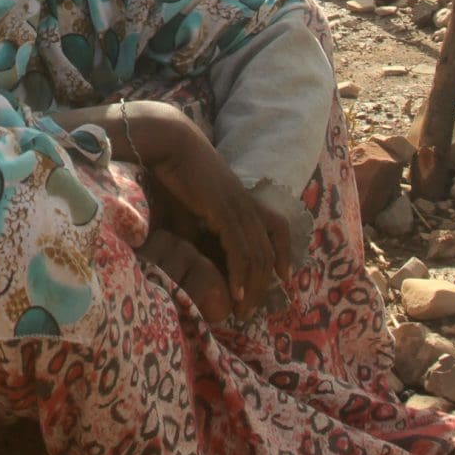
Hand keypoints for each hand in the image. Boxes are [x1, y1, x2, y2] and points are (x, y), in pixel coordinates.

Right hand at [123, 101, 284, 321]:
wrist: (170, 144)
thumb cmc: (175, 173)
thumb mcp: (189, 208)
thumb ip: (195, 230)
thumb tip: (191, 251)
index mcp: (243, 201)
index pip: (278, 227)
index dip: (285, 251)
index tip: (284, 276)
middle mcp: (246, 206)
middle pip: (268, 252)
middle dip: (264, 285)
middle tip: (251, 311)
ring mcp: (237, 208)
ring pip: (257, 256)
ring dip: (253, 287)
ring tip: (243, 310)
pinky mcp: (224, 211)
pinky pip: (240, 250)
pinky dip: (240, 274)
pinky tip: (236, 292)